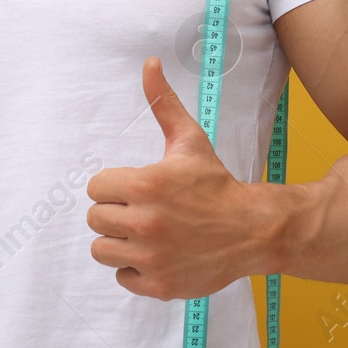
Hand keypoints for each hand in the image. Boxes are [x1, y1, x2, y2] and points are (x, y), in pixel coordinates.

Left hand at [85, 56, 259, 300]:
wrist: (253, 229)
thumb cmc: (216, 183)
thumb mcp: (189, 140)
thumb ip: (162, 103)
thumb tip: (149, 63)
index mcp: (145, 185)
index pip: (95, 188)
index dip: (113, 186)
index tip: (135, 187)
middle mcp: (144, 223)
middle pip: (95, 219)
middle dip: (114, 212)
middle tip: (141, 209)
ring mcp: (151, 257)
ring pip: (101, 250)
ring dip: (119, 241)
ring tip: (144, 232)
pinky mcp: (159, 284)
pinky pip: (122, 276)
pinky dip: (135, 268)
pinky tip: (156, 254)